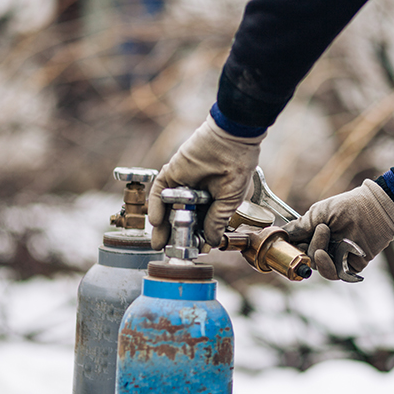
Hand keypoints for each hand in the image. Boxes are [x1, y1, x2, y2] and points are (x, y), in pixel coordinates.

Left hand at [148, 115, 264, 249]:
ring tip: (159, 243)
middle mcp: (196, 193)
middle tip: (169, 251)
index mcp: (213, 200)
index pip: (201, 223)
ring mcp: (182, 183)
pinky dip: (156, 206)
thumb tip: (212, 242)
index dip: (197, 238)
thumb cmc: (237, 167)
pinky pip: (160, 192)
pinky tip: (156, 222)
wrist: (230, 141)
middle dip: (175, 235)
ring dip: (163, 226)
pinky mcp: (172, 173)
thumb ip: (217, 221)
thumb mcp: (229, 201)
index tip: (193, 251)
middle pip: (181, 218)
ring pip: (168, 208)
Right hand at [283, 180, 393, 279]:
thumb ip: (299, 227)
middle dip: (305, 246)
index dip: (288, 248)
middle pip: (303, 258)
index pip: (295, 248)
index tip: (283, 244)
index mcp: (314, 235)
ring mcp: (335, 258)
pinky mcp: (348, 267)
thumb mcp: (317, 214)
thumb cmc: (347, 207)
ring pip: (315, 266)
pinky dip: (325, 266)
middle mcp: (323, 248)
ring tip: (326, 233)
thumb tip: (280, 233)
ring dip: (316, 252)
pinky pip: (331, 274)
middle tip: (320, 228)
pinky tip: (323, 254)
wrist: (373, 210)